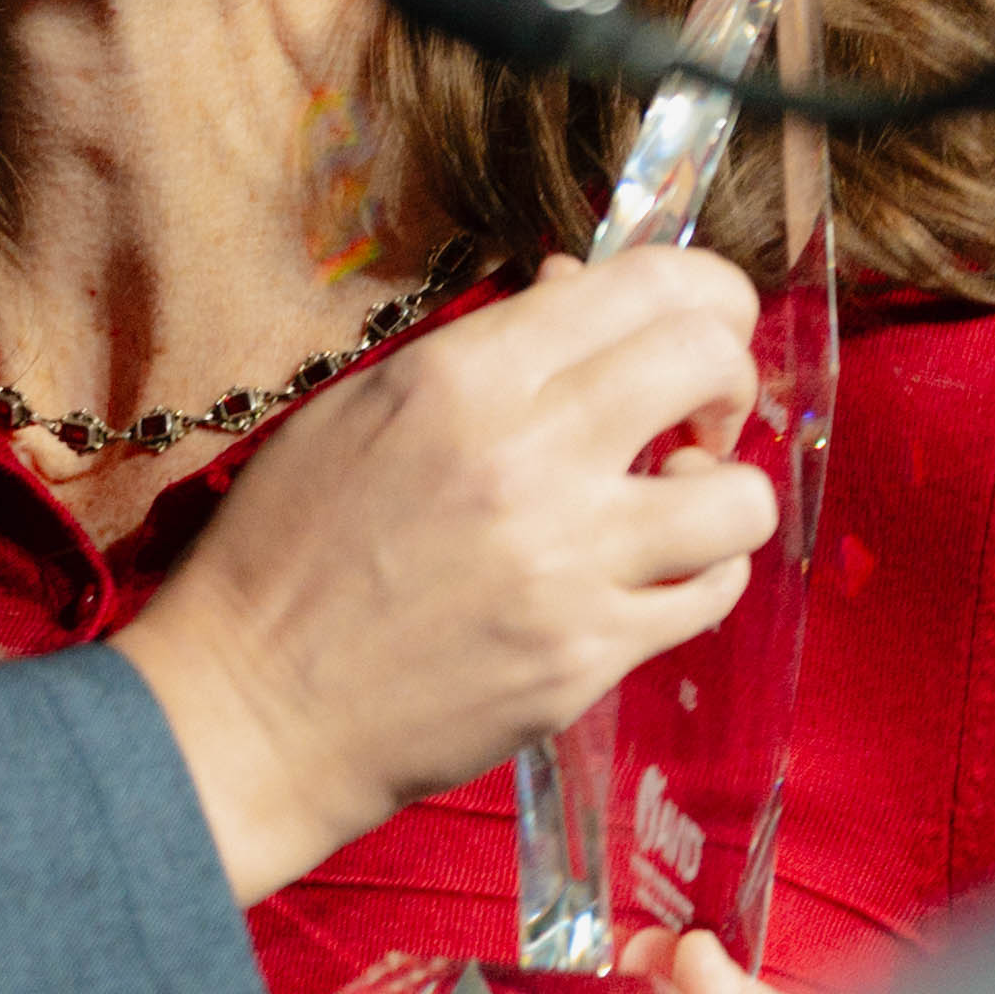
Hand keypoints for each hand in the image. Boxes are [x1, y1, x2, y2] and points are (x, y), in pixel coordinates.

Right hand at [120, 254, 773, 902]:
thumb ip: (484, 347)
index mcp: (466, 377)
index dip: (703, 292)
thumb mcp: (361, 409)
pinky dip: (704, 573)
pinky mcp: (588, 657)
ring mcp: (570, 565)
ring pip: (741, 497)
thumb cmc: (287, 549)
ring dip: (726, 490)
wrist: (253, 709)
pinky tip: (661, 573)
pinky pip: (712, 594)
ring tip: (679, 506)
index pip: (648, 284)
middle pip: (710, 361)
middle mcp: (532, 457)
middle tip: (695, 415)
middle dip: (727, 377)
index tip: (694, 328)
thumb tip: (578, 288)